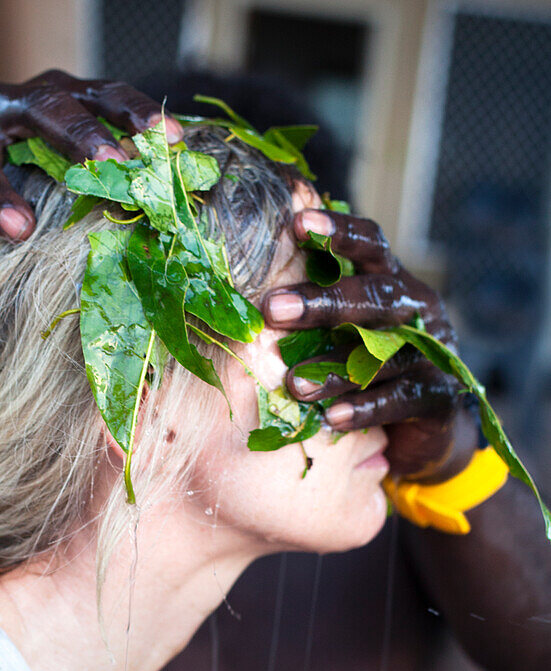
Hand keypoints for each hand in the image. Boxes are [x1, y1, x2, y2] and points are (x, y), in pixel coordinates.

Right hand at [0, 70, 181, 287]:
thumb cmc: (26, 183)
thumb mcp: (67, 169)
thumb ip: (111, 175)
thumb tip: (179, 201)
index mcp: (49, 103)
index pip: (99, 95)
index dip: (135, 113)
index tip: (171, 140)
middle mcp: (5, 112)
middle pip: (44, 109)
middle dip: (78, 135)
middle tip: (111, 162)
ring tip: (20, 229)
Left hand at [262, 210, 478, 481]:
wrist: (429, 422)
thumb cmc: (370, 363)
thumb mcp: (348, 327)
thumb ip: (315, 305)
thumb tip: (254, 287)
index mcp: (391, 282)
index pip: (371, 244)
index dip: (339, 232)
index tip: (298, 225)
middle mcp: (416, 310)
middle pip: (375, 296)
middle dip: (323, 302)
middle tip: (272, 309)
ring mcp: (432, 353)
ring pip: (384, 354)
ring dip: (335, 369)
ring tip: (293, 383)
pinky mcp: (438, 396)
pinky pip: (400, 400)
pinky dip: (365, 408)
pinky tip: (332, 417)